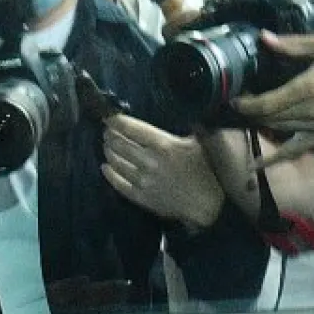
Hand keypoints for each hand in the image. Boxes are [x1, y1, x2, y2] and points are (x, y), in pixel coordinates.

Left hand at [102, 115, 224, 229]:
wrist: (208, 205)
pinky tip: (105, 167)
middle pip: (119, 144)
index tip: (109, 116)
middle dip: (110, 135)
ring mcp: (143, 180)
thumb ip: (187, 127)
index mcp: (163, 144)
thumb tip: (187, 108)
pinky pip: (118, 184)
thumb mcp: (199, 143)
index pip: (131, 128)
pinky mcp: (141, 197)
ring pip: (116, 162)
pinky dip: (109, 174)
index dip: (116, 121)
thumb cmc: (207, 171)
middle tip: (107, 132)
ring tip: (106, 146)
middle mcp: (149, 161)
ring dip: (108, 151)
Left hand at [231, 31, 313, 166]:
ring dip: (261, 125)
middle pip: (268, 117)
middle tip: (240, 106)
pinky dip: (273, 159)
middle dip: (251, 112)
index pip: (265, 104)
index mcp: (308, 88)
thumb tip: (264, 39)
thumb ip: (292, 44)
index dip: (245, 105)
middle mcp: (311, 111)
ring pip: (278, 129)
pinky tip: (253, 167)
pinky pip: (293, 150)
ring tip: (249, 118)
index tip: (234, 101)